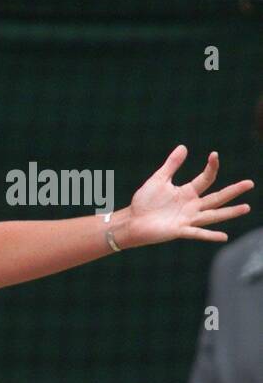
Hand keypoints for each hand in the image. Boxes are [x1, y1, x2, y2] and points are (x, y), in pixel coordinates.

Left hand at [124, 148, 252, 248]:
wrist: (131, 220)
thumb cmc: (144, 202)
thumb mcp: (158, 180)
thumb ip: (171, 165)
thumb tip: (183, 146)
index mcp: (188, 192)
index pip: (206, 179)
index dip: (211, 167)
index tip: (214, 155)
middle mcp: (192, 206)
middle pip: (216, 197)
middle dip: (233, 191)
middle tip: (250, 183)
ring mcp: (187, 219)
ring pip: (212, 215)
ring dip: (229, 212)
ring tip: (246, 208)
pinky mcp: (179, 230)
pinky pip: (197, 233)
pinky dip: (209, 235)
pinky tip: (223, 236)